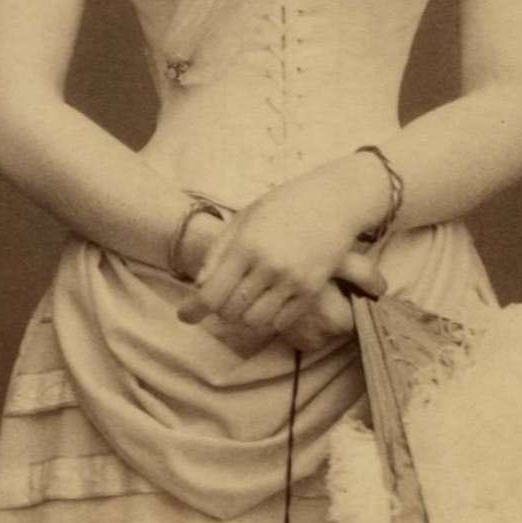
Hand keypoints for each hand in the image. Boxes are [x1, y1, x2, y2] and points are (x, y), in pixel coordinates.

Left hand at [175, 162, 386, 349]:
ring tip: (246, 299)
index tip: (185, 316)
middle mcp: (268, 266)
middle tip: (224, 297)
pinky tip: (269, 300)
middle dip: (221, 309)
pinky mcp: (312, 291)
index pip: (212, 293)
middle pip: (230, 312)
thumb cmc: (285, 204)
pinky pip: (281, 322)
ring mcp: (292, 281)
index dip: (193, 310)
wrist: (336, 200)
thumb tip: (199, 285)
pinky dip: (269, 318)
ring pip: (255, 321)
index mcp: (246, 245)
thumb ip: (219, 251)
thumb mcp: (245, 217)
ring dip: (244, 316)